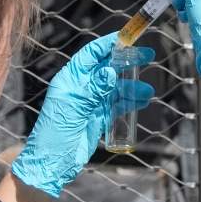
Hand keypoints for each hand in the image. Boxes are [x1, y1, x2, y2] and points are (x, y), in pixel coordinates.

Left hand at [12, 33, 154, 197]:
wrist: (52, 163)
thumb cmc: (54, 135)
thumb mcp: (74, 110)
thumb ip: (93, 90)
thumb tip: (111, 72)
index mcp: (70, 80)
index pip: (91, 55)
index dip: (108, 44)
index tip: (127, 38)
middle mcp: (81, 87)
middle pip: (107, 68)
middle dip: (127, 62)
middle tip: (148, 56)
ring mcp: (91, 102)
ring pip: (116, 88)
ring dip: (132, 86)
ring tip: (147, 91)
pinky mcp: (98, 117)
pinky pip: (117, 105)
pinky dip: (130, 102)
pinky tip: (142, 101)